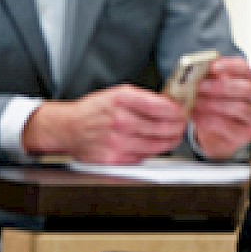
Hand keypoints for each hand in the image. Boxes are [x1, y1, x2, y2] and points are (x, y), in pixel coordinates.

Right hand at [23, 84, 186, 163]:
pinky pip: (143, 156)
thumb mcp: (117, 94)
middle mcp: (120, 121)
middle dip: (178, 127)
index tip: (182, 111)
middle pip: (164, 127)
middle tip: (181, 125)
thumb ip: (143, 98)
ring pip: (157, 144)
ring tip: (172, 136)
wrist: (68, 129)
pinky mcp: (114, 158)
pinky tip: (150, 144)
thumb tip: (170, 106)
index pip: (162, 107)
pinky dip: (151, 151)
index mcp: (121, 100)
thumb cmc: (93, 111)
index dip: (177, 110)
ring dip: (169, 141)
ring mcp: (117, 141)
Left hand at [190, 56, 250, 159]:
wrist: (215, 136)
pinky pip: (231, 127)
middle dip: (219, 86)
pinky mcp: (244, 134)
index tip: (212, 65)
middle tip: (198, 87)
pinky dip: (212, 122)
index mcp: (245, 82)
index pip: (243, 69)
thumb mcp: (207, 93)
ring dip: (214, 105)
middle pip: (244, 88)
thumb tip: (191, 74)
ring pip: (239, 107)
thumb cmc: (212, 110)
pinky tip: (198, 118)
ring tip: (195, 104)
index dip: (229, 66)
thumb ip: (204, 82)